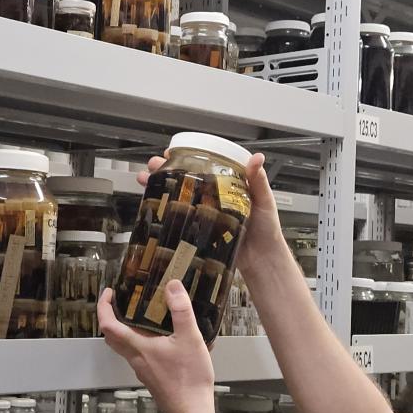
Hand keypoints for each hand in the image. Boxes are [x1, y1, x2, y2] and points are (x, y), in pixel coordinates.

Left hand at [98, 281, 215, 412]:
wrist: (191, 411)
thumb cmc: (189, 378)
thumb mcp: (190, 338)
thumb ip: (181, 311)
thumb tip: (172, 286)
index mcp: (139, 347)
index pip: (108, 325)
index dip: (104, 306)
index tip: (108, 293)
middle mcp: (135, 359)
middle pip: (111, 337)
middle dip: (110, 317)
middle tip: (118, 303)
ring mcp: (142, 370)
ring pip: (124, 347)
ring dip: (124, 330)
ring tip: (140, 316)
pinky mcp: (151, 377)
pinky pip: (137, 355)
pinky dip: (139, 342)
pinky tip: (159, 339)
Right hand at [136, 151, 288, 279]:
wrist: (262, 259)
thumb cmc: (266, 229)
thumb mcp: (264, 200)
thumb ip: (258, 180)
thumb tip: (256, 158)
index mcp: (227, 186)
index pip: (203, 166)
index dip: (185, 158)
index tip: (170, 153)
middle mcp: (213, 198)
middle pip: (185, 180)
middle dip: (164, 171)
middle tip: (151, 167)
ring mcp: (205, 214)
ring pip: (179, 197)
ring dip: (160, 188)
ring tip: (145, 182)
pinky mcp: (200, 231)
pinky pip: (181, 220)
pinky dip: (165, 213)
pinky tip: (154, 207)